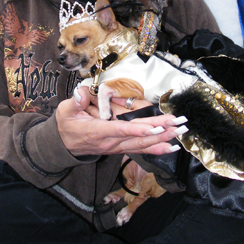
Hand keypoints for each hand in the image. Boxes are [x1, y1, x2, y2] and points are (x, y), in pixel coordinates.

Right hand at [56, 85, 186, 157]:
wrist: (64, 146)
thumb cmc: (66, 126)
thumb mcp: (65, 111)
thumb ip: (74, 102)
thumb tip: (81, 93)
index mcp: (97, 132)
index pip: (119, 130)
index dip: (137, 130)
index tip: (154, 128)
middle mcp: (110, 143)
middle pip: (137, 138)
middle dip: (159, 132)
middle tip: (177, 125)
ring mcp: (116, 147)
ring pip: (142, 145)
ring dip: (162, 139)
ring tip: (179, 132)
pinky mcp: (120, 148)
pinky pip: (140, 149)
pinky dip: (156, 148)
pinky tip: (170, 146)